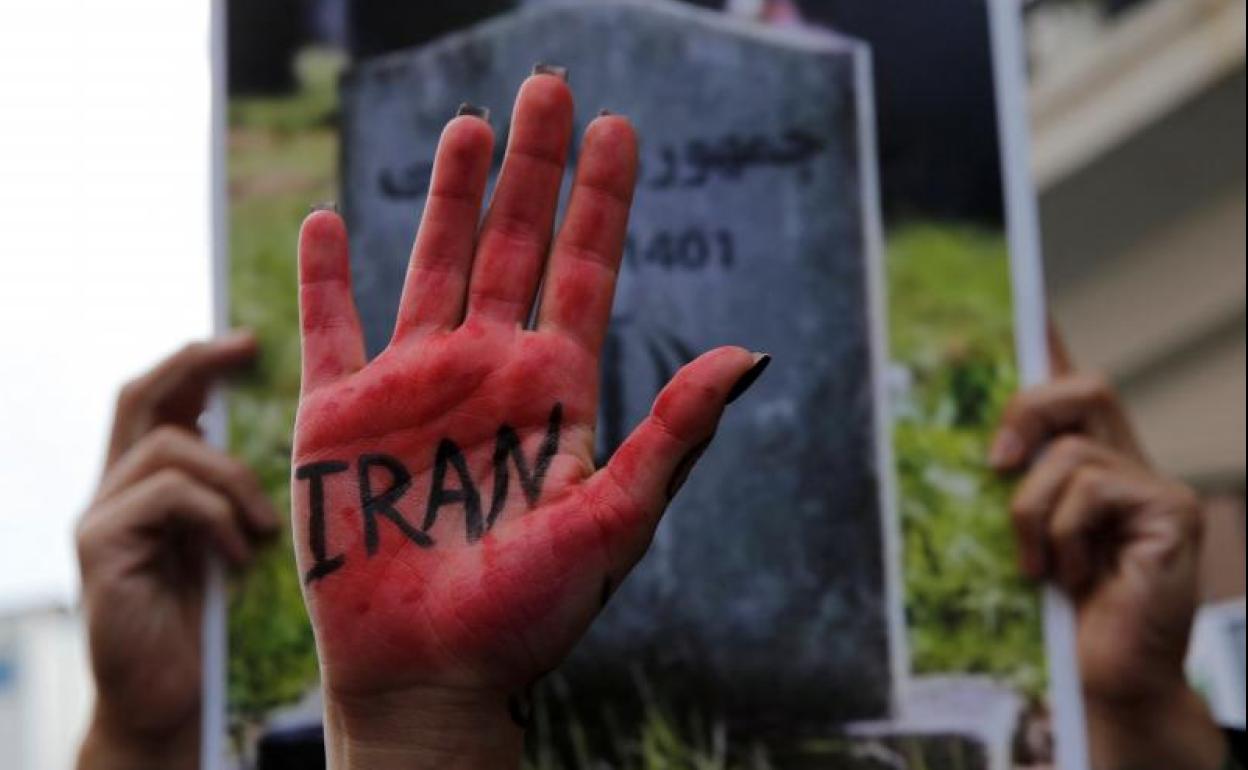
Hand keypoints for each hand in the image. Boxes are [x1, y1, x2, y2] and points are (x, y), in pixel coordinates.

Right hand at [76, 334, 277, 769]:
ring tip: (262, 527)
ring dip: (233, 478)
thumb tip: (274, 436)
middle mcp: (110, 492)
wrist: (168, 700)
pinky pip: (167, 497)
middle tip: (246, 347)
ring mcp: (98, 518)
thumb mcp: (227, 540)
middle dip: (195, 362)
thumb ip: (228, 492)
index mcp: (141, 486)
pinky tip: (238, 557)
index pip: (155, 402)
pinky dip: (216, 518)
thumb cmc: (208, 623)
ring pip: (169, 448)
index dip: (193, 363)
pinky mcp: (100, 550)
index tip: (246, 341)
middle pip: (139, 397)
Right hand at [293, 72, 764, 768]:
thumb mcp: (613, 522)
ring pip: (433, 265)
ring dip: (451, 194)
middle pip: (513, 245)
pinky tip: (329, 221)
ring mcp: (412, 387)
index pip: (583, 269)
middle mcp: (488, 372)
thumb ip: (671, 437)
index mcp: (555, 391)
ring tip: (471, 124)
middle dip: (531, 167)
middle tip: (547, 85)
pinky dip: (324, 276)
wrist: (430, 675)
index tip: (618, 127)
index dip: (600, 200)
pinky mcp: (340, 417)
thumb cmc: (527, 614)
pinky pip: (330, 328)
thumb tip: (749, 355)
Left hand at [991, 330, 1223, 769]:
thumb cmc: (1061, 610)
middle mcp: (1131, 462)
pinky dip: (1060, 535)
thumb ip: (1017, 484)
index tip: (1027, 301)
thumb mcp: (1024, 534)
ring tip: (1042, 565)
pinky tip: (1075, 576)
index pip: (1075, 385)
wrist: (1107, 676)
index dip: (1053, 341)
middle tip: (996, 463)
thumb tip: (983, 442)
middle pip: (1083, 385)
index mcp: (1093, 465)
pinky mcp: (1170, 512)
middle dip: (1027, 410)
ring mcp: (1157, 485)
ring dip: (1030, 512)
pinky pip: (1088, 489)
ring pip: (1069, 452)